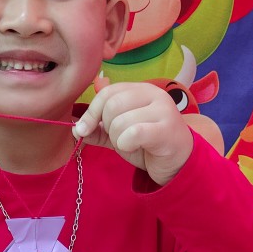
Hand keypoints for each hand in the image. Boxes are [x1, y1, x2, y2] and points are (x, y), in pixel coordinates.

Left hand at [73, 79, 193, 184]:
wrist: (177, 162)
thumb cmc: (147, 144)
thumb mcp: (118, 134)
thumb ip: (97, 129)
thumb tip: (76, 128)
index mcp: (140, 89)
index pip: (106, 92)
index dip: (91, 112)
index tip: (84, 129)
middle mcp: (153, 93)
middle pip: (111, 105)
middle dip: (108, 128)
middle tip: (119, 139)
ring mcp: (163, 109)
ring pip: (120, 121)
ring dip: (118, 140)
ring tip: (131, 145)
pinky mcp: (167, 128)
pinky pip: (133, 133)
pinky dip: (127, 145)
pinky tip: (137, 148)